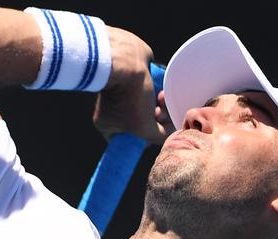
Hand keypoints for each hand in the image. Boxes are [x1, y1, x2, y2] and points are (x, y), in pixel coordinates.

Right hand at [93, 27, 174, 144]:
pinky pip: (152, 95)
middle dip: (156, 120)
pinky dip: (160, 95)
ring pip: (150, 109)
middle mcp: (114, 110)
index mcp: (108, 124)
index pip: (130, 140)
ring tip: (162, 99)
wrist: (125, 59)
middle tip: (159, 114)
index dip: (145, 139)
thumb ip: (157, 137)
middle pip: (143, 124)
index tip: (154, 133)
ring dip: (161, 107)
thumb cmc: (129, 96)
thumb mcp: (143, 126)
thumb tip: (169, 136)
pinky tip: (163, 92)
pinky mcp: (134, 82)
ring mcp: (124, 95)